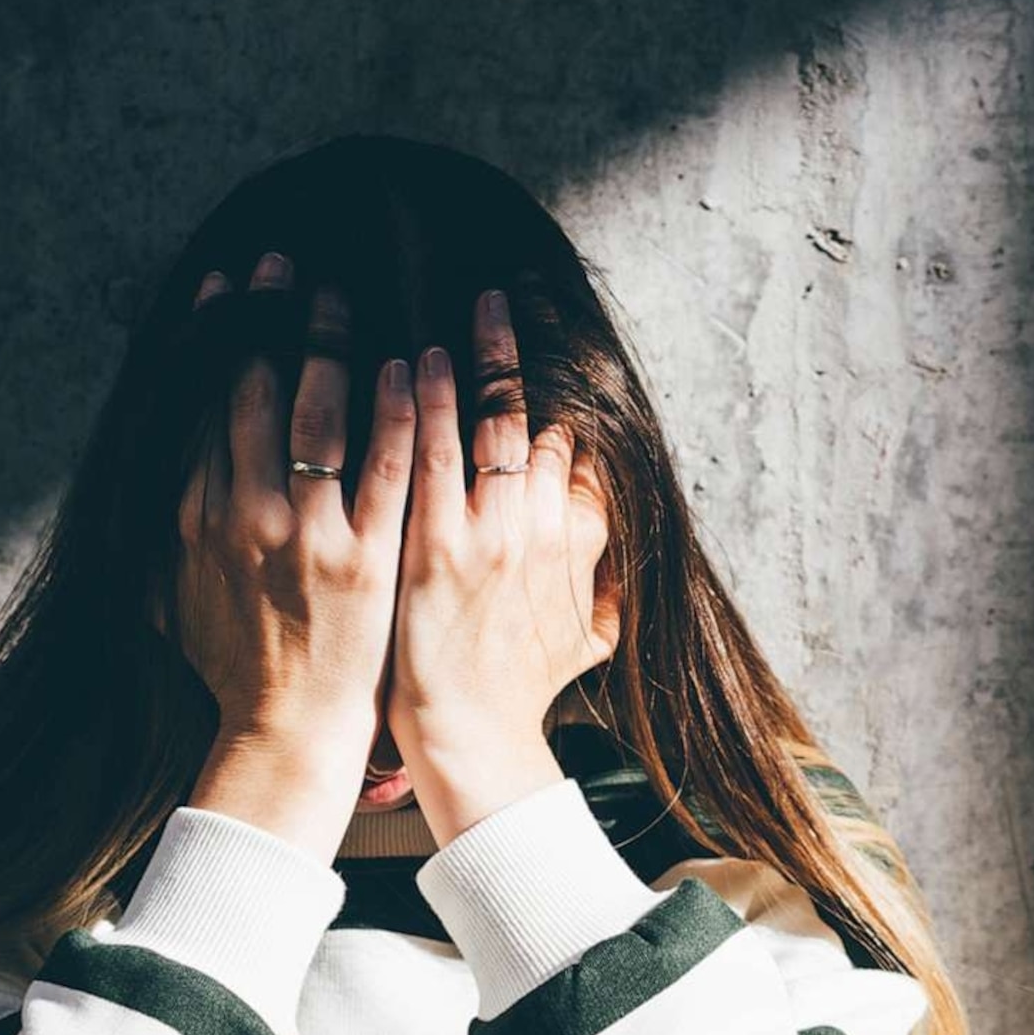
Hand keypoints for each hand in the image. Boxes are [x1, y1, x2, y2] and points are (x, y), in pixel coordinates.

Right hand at [151, 253, 417, 853]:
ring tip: (337, 295)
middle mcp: (242, 515)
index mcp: (195, 517)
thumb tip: (168, 472)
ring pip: (313, 415)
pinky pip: (382, 467)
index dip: (213, 339)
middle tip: (279, 266)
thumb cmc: (237, 665)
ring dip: (324, 343)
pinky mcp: (363, 558)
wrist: (284, 730)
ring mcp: (305, 535)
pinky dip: (391, 412)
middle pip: (251, 393)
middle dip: (263, 318)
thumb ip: (176, 526)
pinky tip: (402, 366)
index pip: (202, 406)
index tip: (224, 290)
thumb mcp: (178, 591)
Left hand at [384, 286, 620, 844]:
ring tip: (463, 311)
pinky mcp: (433, 547)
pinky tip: (417, 361)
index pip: (571, 445)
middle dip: (519, 352)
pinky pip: (429, 457)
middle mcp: (538, 529)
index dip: (557, 389)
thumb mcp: (588, 634)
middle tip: (502, 294)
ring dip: (476, 360)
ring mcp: (485, 534)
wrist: (466, 740)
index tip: (542, 340)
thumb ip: (602, 579)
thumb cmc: (518, 692)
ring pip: (486, 424)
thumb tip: (615, 539)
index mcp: (574, 540)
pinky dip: (428, 405)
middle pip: (533, 419)